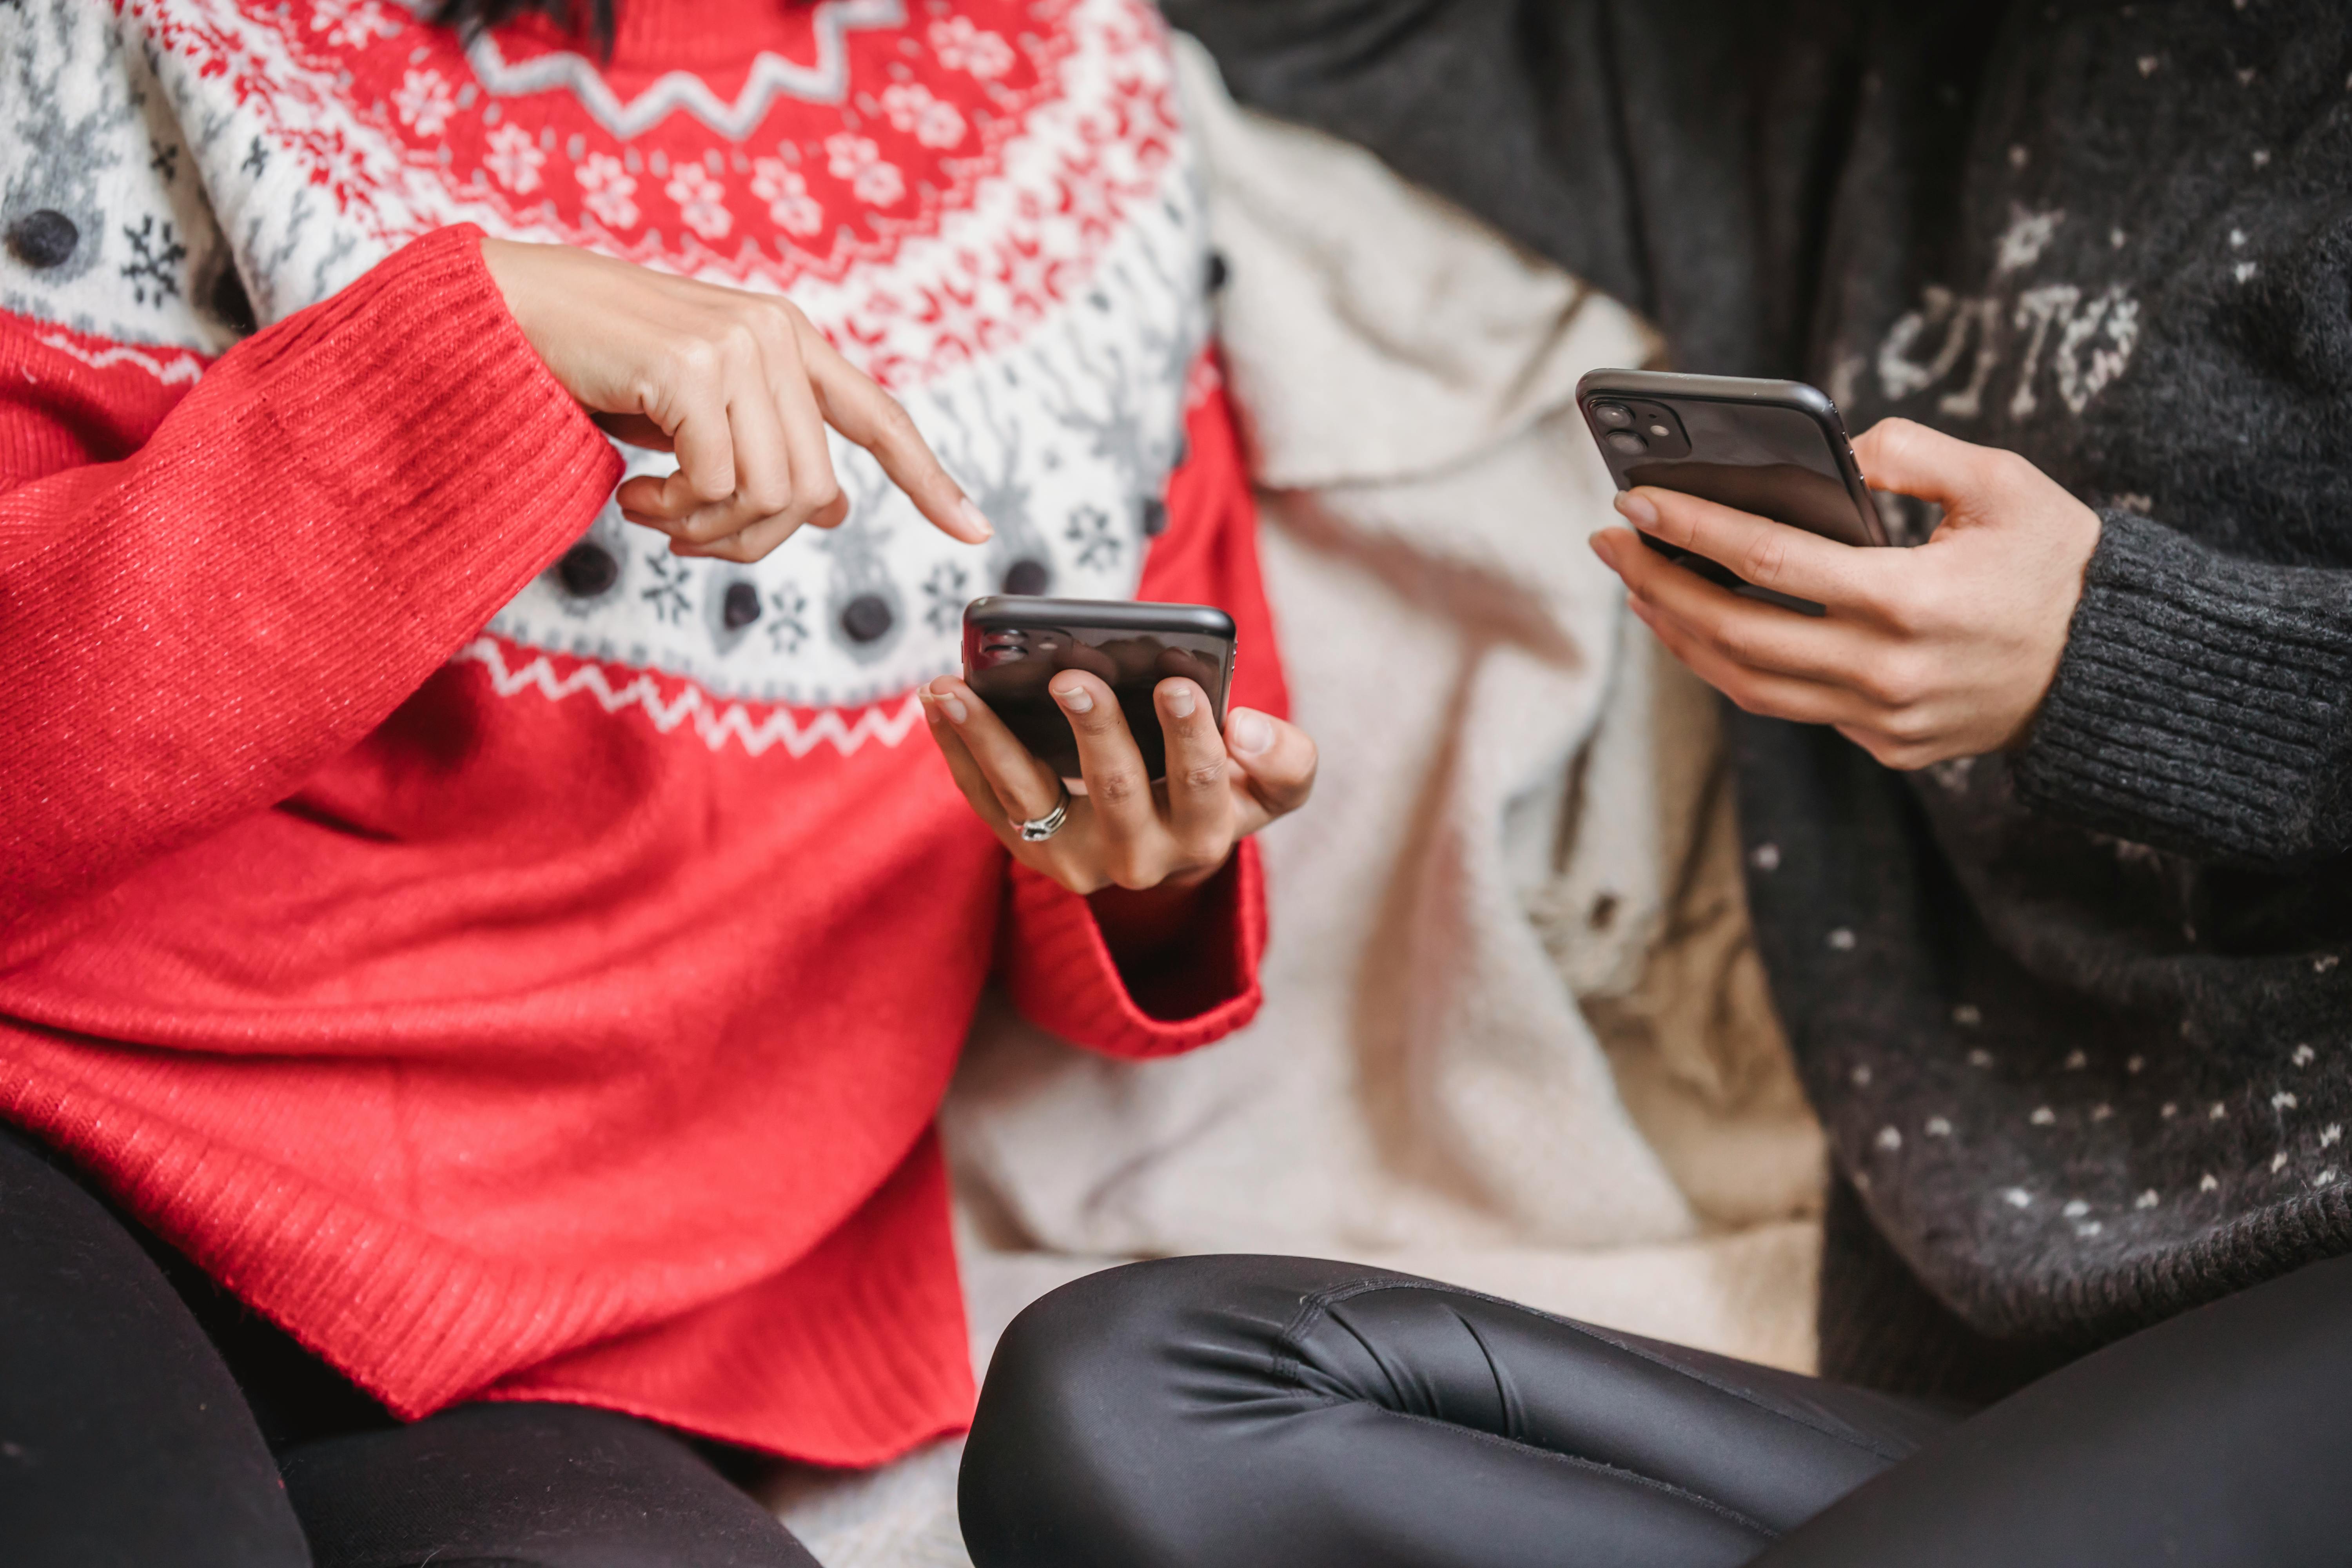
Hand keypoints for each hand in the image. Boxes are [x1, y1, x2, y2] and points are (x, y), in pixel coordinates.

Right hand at [480, 238, 990, 561]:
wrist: (511, 313)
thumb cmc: (600, 366)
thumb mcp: (698, 412)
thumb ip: (767, 445)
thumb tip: (832, 507)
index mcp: (788, 339)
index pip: (878, 416)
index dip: (928, 478)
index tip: (975, 531)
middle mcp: (775, 334)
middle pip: (810, 490)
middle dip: (749, 538)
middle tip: (685, 535)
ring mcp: (737, 344)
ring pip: (769, 497)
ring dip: (706, 530)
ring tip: (654, 511)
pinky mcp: (691, 367)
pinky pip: (715, 485)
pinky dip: (674, 512)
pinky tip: (633, 493)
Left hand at [918, 671, 1315, 907]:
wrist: (1165, 849)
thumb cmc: (1219, 793)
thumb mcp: (1270, 787)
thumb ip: (1285, 761)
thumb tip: (1246, 727)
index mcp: (1204, 835)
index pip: (1199, 783)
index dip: (1190, 736)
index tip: (1175, 684)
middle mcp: (1139, 859)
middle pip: (1114, 789)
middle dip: (1094, 730)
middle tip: (1071, 676)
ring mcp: (1074, 860)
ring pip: (1029, 798)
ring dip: (990, 738)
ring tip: (957, 688)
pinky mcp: (1026, 850)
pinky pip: (985, 800)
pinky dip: (957, 750)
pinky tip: (939, 702)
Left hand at [1586, 418, 2101, 769]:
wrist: (2111, 666)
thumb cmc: (2057, 563)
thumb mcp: (2005, 485)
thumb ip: (1916, 453)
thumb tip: (1837, 446)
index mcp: (1910, 601)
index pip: (1768, 562)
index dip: (1692, 530)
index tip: (1635, 501)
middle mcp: (1886, 670)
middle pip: (1735, 633)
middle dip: (1657, 583)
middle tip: (1609, 541)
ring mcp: (1882, 718)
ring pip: (1747, 684)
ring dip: (1680, 633)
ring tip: (1639, 584)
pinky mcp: (1886, 744)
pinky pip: (1788, 707)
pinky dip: (1733, 667)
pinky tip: (1702, 627)